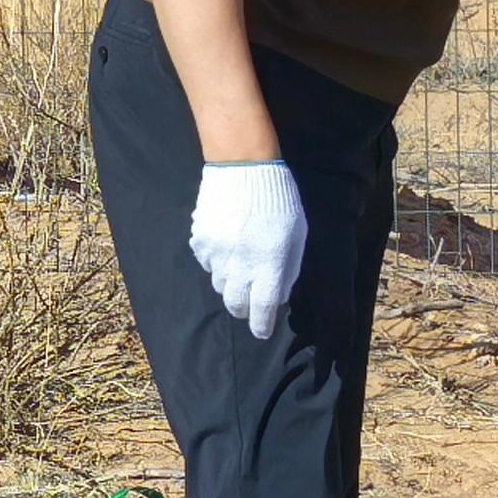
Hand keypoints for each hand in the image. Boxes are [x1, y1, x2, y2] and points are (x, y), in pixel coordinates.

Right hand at [189, 160, 308, 340]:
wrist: (244, 167)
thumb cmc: (280, 201)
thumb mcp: (296, 236)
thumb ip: (288, 269)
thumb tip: (279, 294)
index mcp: (269, 265)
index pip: (263, 310)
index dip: (262, 325)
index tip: (262, 330)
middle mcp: (241, 265)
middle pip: (236, 304)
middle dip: (243, 310)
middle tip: (249, 305)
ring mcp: (217, 254)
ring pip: (220, 285)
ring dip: (231, 285)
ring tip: (239, 271)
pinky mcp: (201, 241)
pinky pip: (207, 264)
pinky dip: (216, 263)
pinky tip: (226, 248)